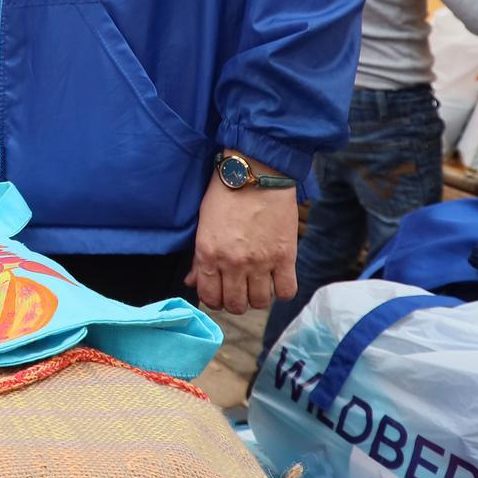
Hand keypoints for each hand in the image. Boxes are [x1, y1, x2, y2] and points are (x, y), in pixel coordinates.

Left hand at [190, 169, 297, 314]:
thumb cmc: (225, 194)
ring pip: (259, 303)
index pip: (209, 297)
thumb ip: (198, 258)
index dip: (215, 300)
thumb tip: (191, 282)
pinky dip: (282, 291)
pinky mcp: (285, 257)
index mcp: (208, 254)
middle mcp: (232, 263)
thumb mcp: (203, 225)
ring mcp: (260, 262)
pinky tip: (277, 280)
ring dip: (258, 298)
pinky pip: (286, 291)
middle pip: (235, 305)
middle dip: (236, 302)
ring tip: (259, 284)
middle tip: (240, 289)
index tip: (221, 293)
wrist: (256, 172)